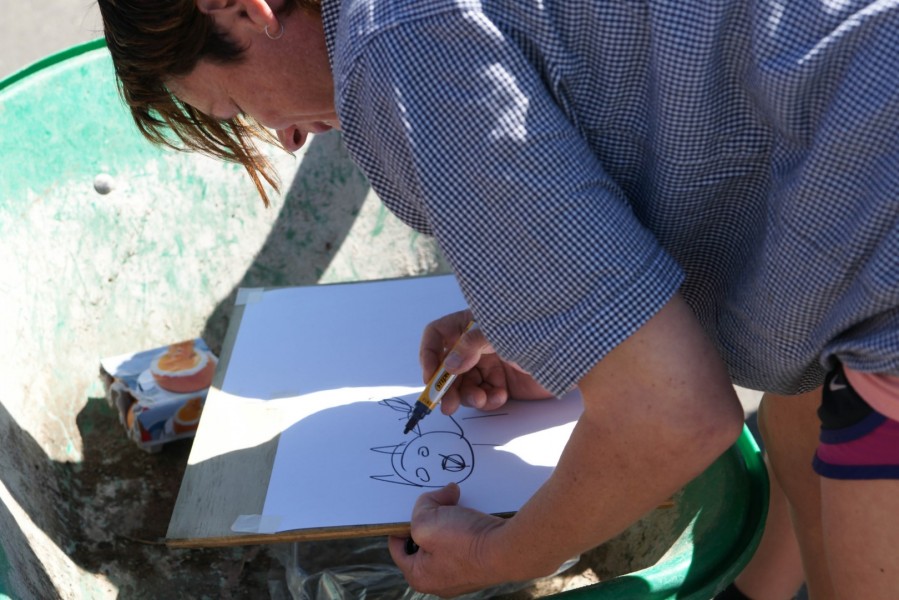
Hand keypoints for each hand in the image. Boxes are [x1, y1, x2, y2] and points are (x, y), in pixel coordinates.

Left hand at [387, 483, 510, 595]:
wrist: (508, 549)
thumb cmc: (464, 541)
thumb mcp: (427, 520)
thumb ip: (422, 506)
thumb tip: (441, 496)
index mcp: (420, 576)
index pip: (398, 547)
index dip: (401, 524)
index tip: (409, 508)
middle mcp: (441, 580)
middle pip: (425, 542)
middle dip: (430, 518)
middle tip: (436, 503)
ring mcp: (463, 574)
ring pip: (447, 540)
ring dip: (450, 519)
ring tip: (456, 505)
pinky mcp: (481, 565)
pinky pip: (466, 542)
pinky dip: (467, 526)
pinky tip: (472, 514)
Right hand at [420, 310, 553, 414]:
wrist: (574, 356)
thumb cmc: (538, 333)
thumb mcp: (501, 335)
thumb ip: (472, 346)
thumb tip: (448, 366)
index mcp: (471, 323)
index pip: (437, 335)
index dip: (429, 355)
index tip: (430, 377)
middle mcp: (475, 343)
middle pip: (447, 367)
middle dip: (447, 387)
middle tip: (446, 407)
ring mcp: (489, 363)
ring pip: (464, 385)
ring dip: (469, 396)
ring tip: (482, 400)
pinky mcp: (501, 382)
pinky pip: (483, 394)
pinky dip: (488, 399)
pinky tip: (501, 396)